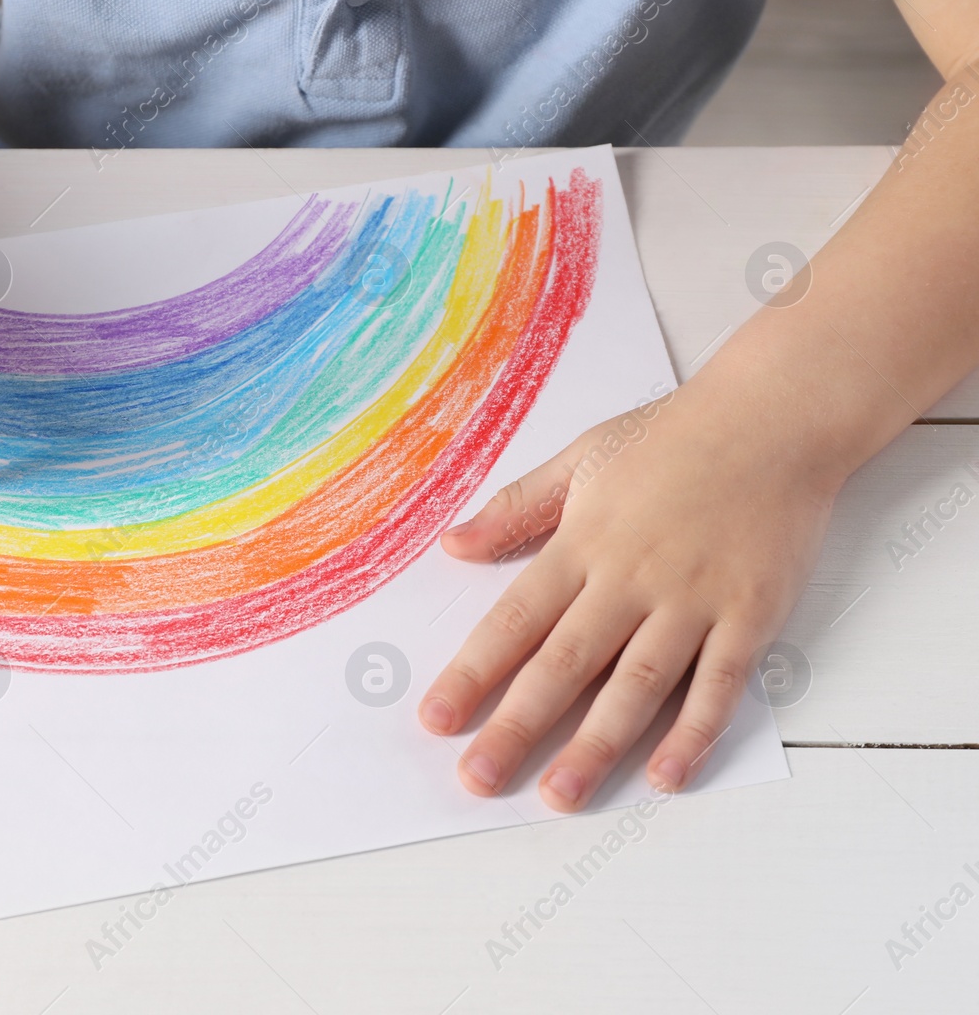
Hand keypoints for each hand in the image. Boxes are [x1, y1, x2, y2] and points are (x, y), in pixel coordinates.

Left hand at [417, 381, 837, 810]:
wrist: (774, 416)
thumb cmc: (672, 436)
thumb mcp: (580, 459)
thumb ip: (516, 509)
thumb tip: (452, 546)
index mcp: (582, 543)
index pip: (514, 621)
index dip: (472, 673)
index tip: (437, 719)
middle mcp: (631, 577)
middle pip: (564, 664)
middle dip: (517, 726)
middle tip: (478, 779)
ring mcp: (693, 599)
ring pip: (636, 684)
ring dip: (596, 744)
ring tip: (560, 795)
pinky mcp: (750, 614)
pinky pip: (719, 683)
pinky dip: (694, 731)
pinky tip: (664, 774)